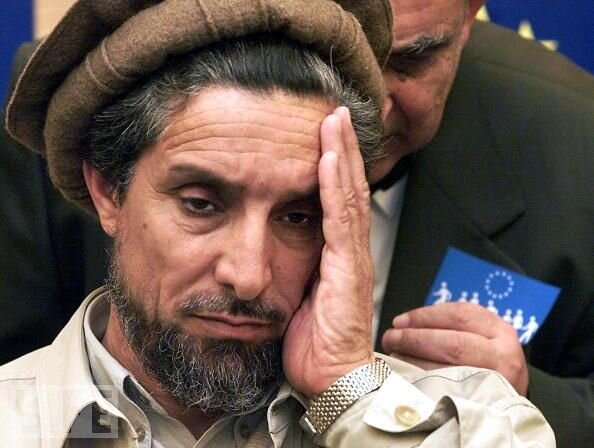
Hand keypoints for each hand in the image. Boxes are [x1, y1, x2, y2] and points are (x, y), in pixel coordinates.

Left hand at [283, 107, 374, 397]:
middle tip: (334, 112)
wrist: (332, 380)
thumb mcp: (301, 296)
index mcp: (340, 254)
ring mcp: (353, 258)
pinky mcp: (348, 270)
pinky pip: (341, 220)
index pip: (340, 199)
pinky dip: (334, 186)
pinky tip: (328, 158)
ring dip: (340, 155)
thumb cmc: (315, 343)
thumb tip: (280, 243)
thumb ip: (299, 266)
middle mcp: (352, 250)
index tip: (325, 134)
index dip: (336, 164)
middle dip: (341, 147)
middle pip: (349, 188)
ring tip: (333, 120)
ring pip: (348, 195)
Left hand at [381, 303, 528, 394]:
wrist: (507, 401)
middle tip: (391, 338)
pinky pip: (444, 394)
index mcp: (499, 331)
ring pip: (447, 371)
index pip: (458, 315)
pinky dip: (420, 384)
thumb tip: (403, 325)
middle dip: (414, 339)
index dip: (424, 316)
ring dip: (412, 362)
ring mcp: (495, 384)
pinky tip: (406, 378)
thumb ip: (448, 325)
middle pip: (452, 344)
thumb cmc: (484, 362)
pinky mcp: (482, 406)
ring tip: (395, 357)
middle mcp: (502, 357)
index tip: (400, 321)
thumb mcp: (478, 335)